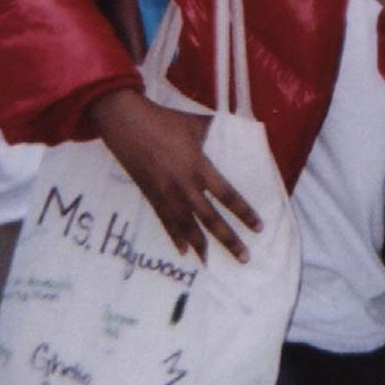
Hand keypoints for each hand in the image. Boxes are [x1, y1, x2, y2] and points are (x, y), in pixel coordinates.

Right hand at [87, 89, 261, 261]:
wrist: (126, 124)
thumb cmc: (164, 121)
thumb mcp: (196, 124)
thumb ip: (216, 132)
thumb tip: (237, 130)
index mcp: (199, 168)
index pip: (227, 196)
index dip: (244, 213)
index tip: (258, 227)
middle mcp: (185, 187)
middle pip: (211, 219)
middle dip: (229, 240)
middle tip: (244, 258)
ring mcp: (166, 195)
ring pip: (188, 227)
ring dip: (202, 246)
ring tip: (213, 264)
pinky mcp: (151, 196)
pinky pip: (166, 222)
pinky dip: (175, 237)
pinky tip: (184, 251)